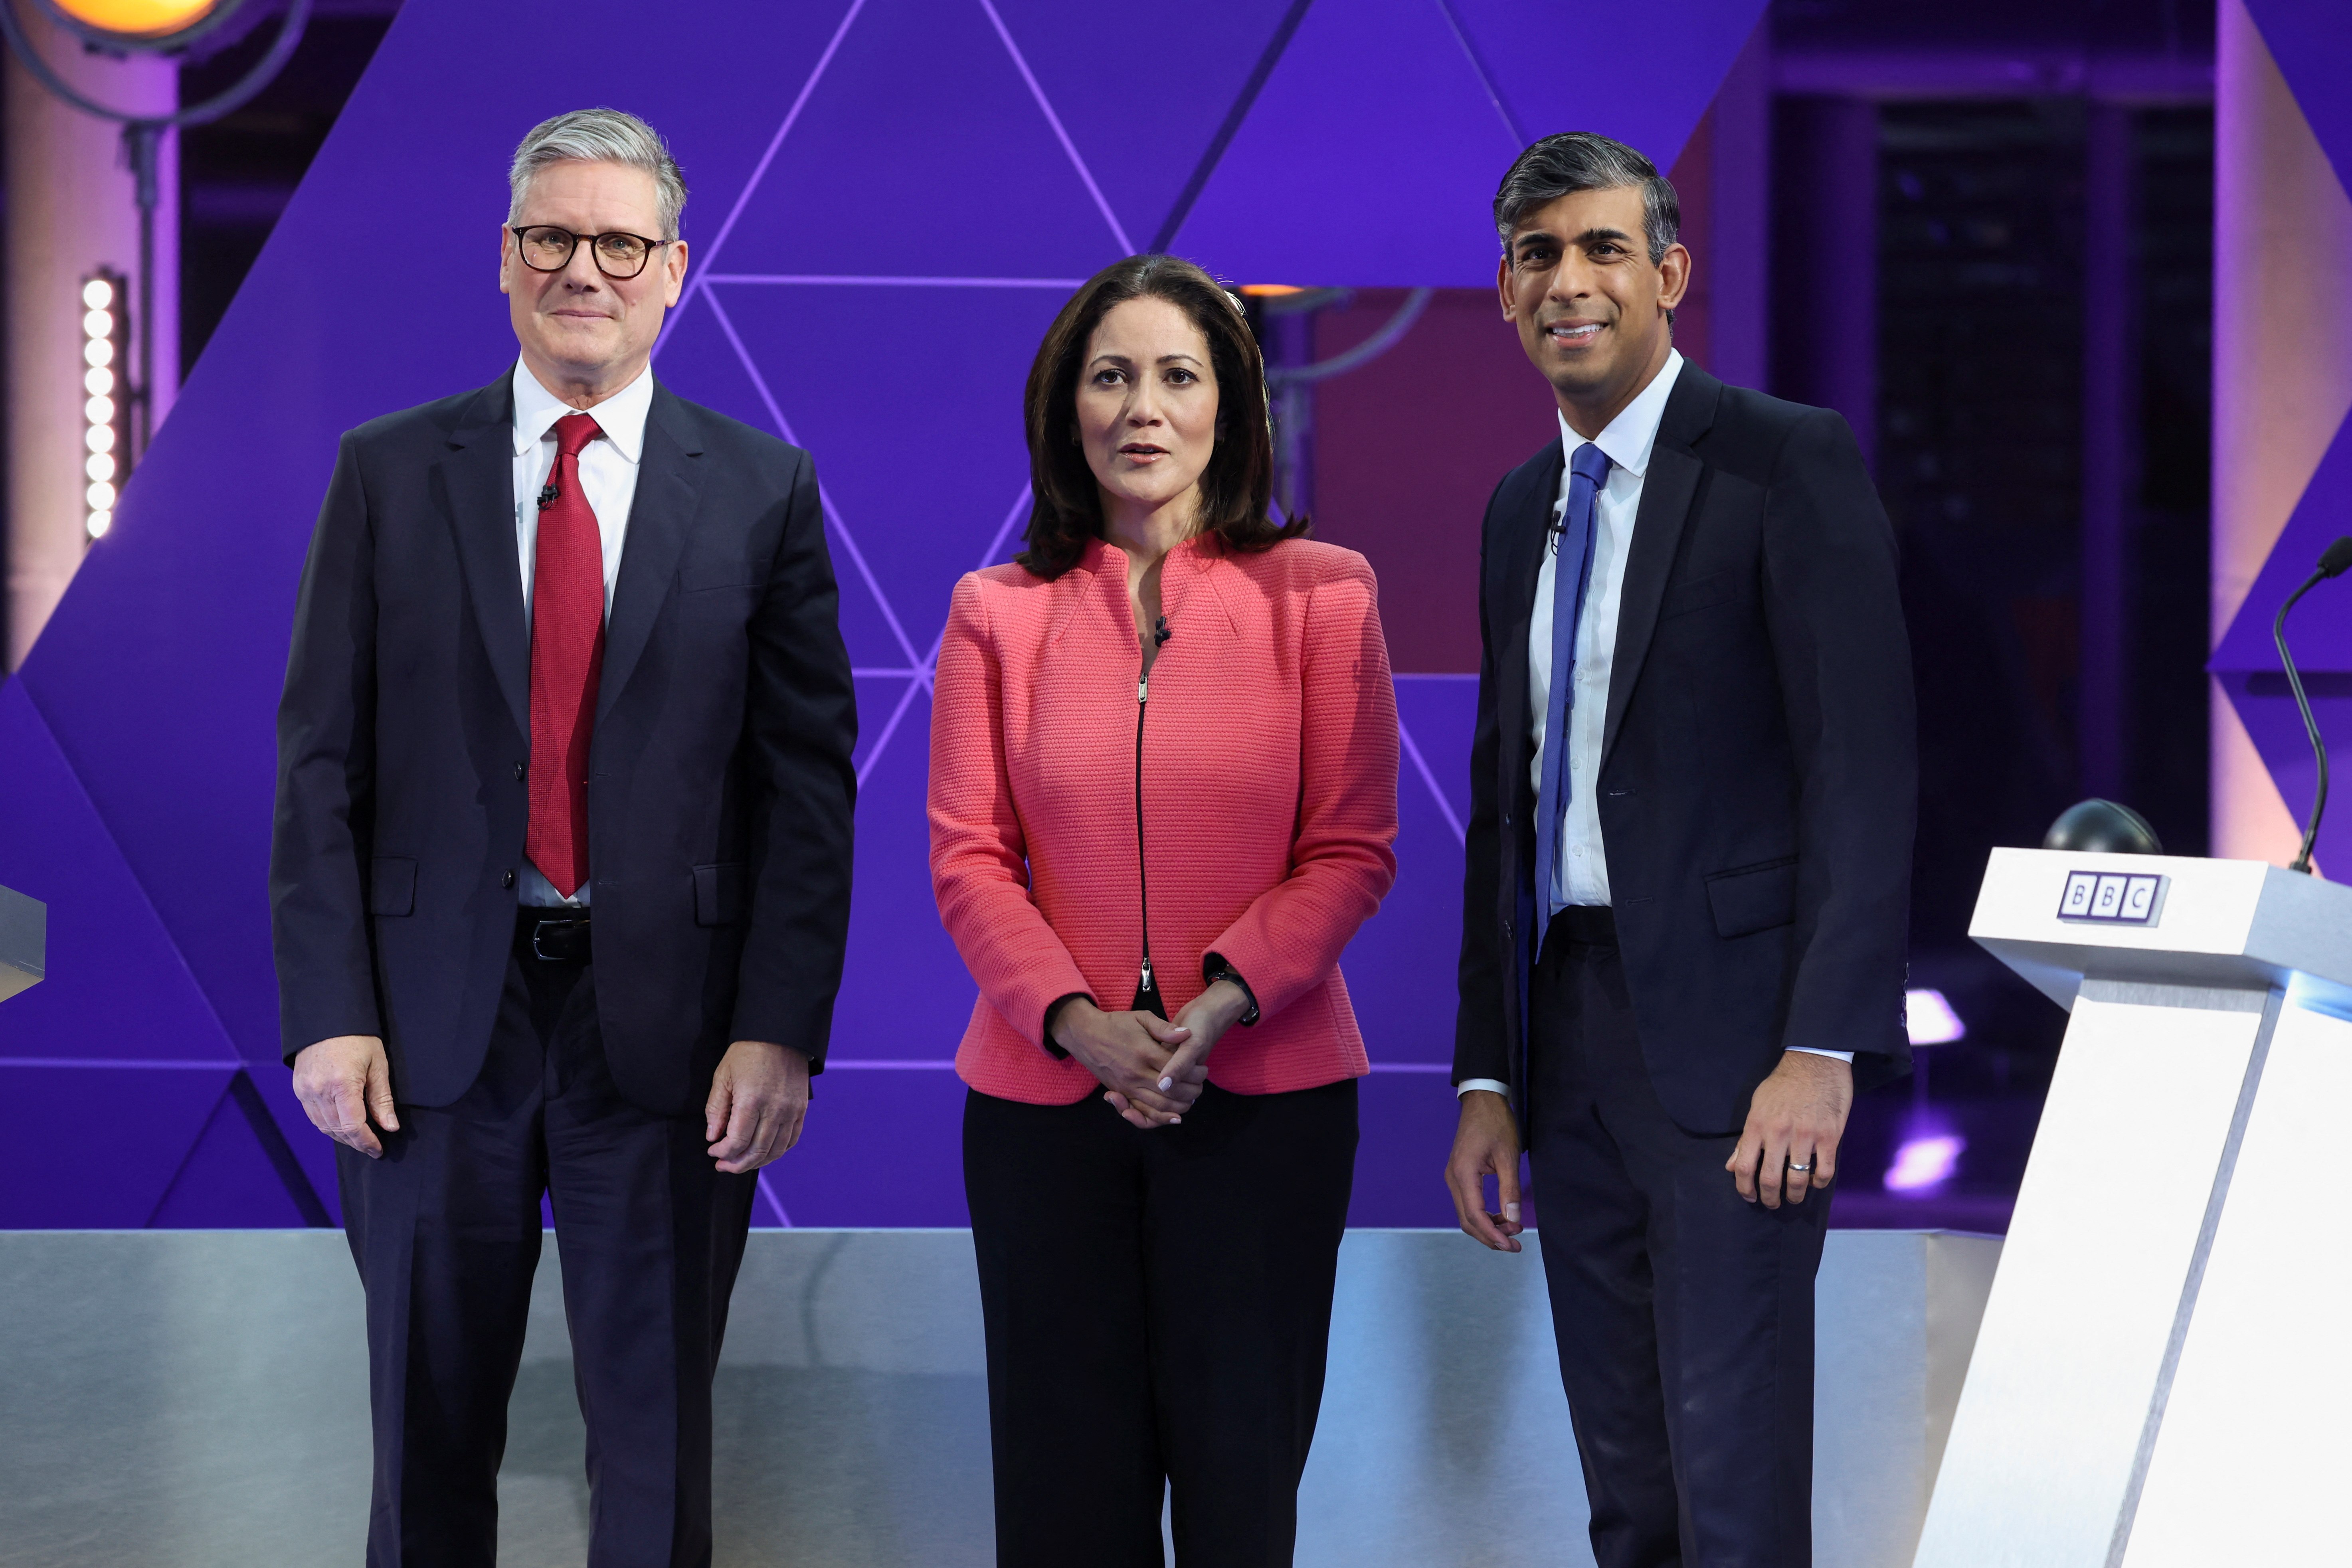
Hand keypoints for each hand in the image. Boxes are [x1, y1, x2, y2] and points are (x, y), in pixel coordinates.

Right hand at [292, 1034, 398, 1158]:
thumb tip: (390, 1127)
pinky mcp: (299, 1089)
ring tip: (360, 1138)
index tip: (378, 1149)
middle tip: (372, 1146)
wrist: (327, 1018)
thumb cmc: (358, 1038)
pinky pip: (313, 1116)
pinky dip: (328, 1125)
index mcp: (341, 1084)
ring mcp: (305, 1091)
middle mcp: (319, 1090)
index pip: (353, 1126)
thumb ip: (382, 1099)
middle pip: (337, 1130)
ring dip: (342, 1137)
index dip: (367, 1142)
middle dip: (356, 1142)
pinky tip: (342, 1126)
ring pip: (323, 1126)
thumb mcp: (378, 1065)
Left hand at [705, 1040, 811, 1173]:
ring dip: (756, 1163)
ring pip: (775, 1151)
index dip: (722, 1153)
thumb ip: (716, 1109)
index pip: (736, 1142)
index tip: (713, 1152)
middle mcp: (774, 1109)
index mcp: (751, 1101)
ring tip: (741, 1163)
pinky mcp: (801, 1109)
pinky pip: (791, 1140)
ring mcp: (791, 1111)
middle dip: (736, 1164)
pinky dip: (777, 1152)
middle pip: (756, 1152)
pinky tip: (763, 1153)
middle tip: (723, 1166)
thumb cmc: (747, 1053)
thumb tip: (713, 1137)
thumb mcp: (723, 1076)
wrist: (780, 1034)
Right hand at [1051, 1000, 1197, 1128]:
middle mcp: (1136, 1073)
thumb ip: (1165, 1028)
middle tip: (1201, 1086)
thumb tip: (1187, 1034)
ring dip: (1179, 1106)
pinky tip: (1173, 1116)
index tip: (1204, 1070)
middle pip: (1171, 1091)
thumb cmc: (1115, 1024)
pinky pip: (1142, 1112)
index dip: (1194, 1073)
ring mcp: (1127, 1086)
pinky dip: (1159, 1118)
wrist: (1085, 1034)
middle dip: (1191, 1091)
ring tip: (1191, 1099)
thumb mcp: (1141, 1018)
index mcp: (1144, 1053)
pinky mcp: (1120, 1093)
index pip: (1177, 1069)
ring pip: (1159, 1105)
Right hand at [1445, 1089, 1524, 1251]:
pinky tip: (1501, 1216)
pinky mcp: (1459, 1175)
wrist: (1482, 1101)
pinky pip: (1468, 1203)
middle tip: (1515, 1243)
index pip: (1475, 1216)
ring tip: (1512, 1229)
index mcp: (1463, 1174)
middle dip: (1490, 1236)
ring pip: (1467, 1214)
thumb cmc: (1496, 1124)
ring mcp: (1454, 1177)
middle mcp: (1453, 1179)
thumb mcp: (1508, 1156)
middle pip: (1467, 1221)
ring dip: (1488, 1227)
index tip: (1512, 1246)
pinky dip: (1483, 1215)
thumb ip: (1510, 1190)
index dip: (1493, 1235)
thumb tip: (1513, 1219)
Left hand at [1727, 1051, 1851, 1207]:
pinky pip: (1824, 1171)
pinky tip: (1816, 1182)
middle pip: (1770, 1179)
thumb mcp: (1757, 1106)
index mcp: (1757, 1125)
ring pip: (1797, 1180)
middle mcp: (1779, 1133)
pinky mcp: (1829, 1136)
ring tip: (1794, 1198)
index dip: (1744, 1188)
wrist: (1816, 1062)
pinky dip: (1819, 1183)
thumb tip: (1732, 1166)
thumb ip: (1746, 1138)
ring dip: (1795, 1196)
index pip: (1744, 1166)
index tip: (1749, 1197)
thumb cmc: (1783, 1084)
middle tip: (1772, 1203)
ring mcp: (1805, 1135)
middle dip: (1769, 1198)